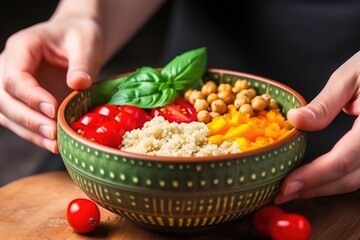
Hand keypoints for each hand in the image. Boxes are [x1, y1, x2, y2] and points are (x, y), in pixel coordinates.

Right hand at [0, 18, 102, 152]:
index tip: (53, 109)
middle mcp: (10, 66)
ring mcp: (14, 86)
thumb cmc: (80, 36)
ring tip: (54, 145)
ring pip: (7, 114)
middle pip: (4, 98)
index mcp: (22, 48)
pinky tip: (53, 144)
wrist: (78, 41)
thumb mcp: (86, 42)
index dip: (31, 96)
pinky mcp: (24, 101)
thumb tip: (78, 85)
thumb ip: (82, 63)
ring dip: (29, 131)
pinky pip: (20, 121)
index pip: (15, 76)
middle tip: (53, 133)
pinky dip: (34, 135)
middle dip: (27, 119)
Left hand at [275, 51, 359, 203]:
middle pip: (351, 177)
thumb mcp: (349, 77)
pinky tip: (317, 179)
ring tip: (294, 189)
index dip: (315, 176)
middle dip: (315, 189)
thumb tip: (296, 121)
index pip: (345, 158)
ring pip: (357, 179)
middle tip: (283, 193)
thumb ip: (324, 104)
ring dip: (325, 188)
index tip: (287, 185)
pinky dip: (337, 179)